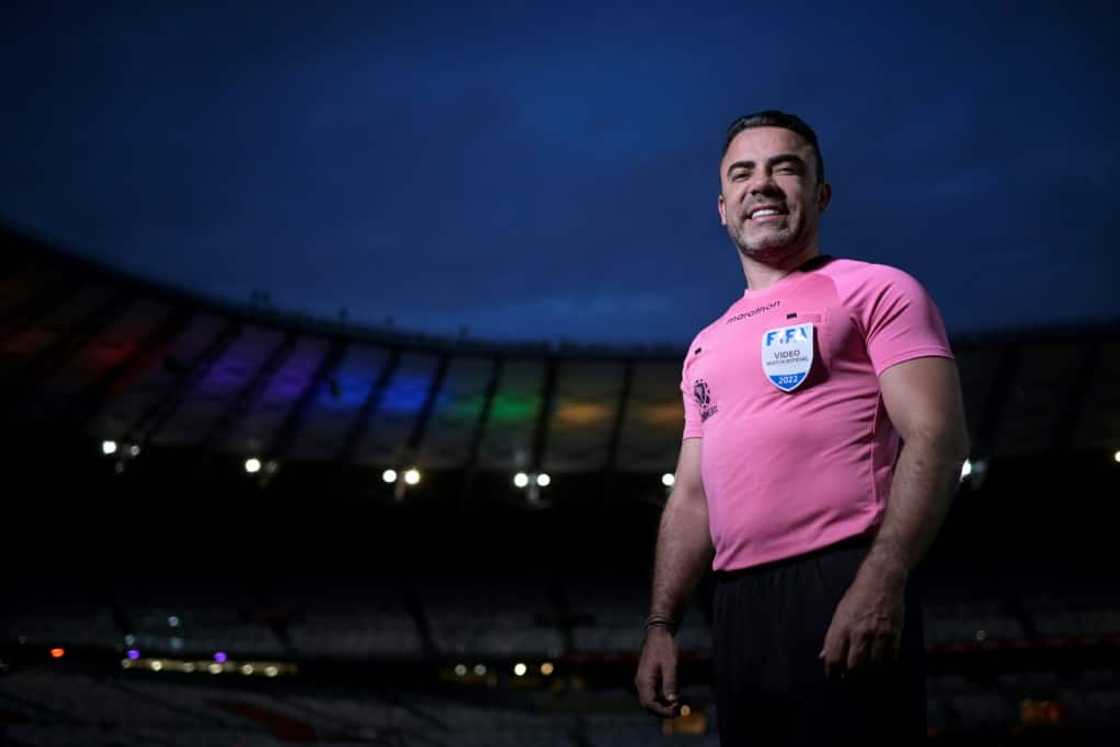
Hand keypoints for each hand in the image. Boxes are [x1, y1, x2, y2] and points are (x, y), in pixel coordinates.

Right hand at [635, 627, 680, 717]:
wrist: (658, 633)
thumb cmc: (664, 647)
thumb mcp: (670, 664)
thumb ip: (670, 682)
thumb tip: (673, 701)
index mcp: (644, 680)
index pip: (650, 704)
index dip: (662, 711)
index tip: (676, 713)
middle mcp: (641, 683)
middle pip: (648, 705)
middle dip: (663, 711)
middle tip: (679, 712)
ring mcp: (643, 681)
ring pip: (650, 701)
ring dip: (663, 707)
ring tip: (679, 707)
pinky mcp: (647, 679)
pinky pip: (652, 695)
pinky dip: (662, 700)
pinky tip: (674, 698)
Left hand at [820, 559, 906, 678]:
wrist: (881, 581)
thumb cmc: (857, 597)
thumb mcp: (839, 613)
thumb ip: (832, 636)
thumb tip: (824, 656)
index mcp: (841, 627)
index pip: (833, 659)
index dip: (833, 672)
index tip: (835, 677)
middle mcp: (859, 633)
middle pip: (854, 667)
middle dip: (851, 676)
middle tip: (852, 677)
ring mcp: (878, 634)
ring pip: (873, 667)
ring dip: (870, 672)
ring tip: (867, 670)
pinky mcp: (894, 634)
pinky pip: (891, 659)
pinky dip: (886, 664)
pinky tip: (882, 661)